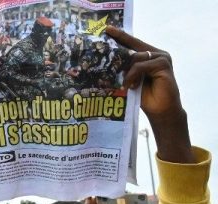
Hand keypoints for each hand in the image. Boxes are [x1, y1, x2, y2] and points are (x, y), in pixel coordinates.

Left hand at [105, 26, 192, 163]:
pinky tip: (129, 85)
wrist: (160, 111)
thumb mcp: (131, 80)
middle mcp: (156, 53)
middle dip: (118, 52)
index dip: (120, 36)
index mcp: (148, 55)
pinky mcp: (163, 64)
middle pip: (133, 47)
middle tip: (102, 52)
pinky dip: (132, 75)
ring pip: (135, 57)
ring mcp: (161, 57)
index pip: (132, 43)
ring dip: (126, 71)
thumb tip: (107, 61)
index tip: (107, 29)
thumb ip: (125, 69)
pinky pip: (141, 66)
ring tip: (124, 84)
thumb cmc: (145, 97)